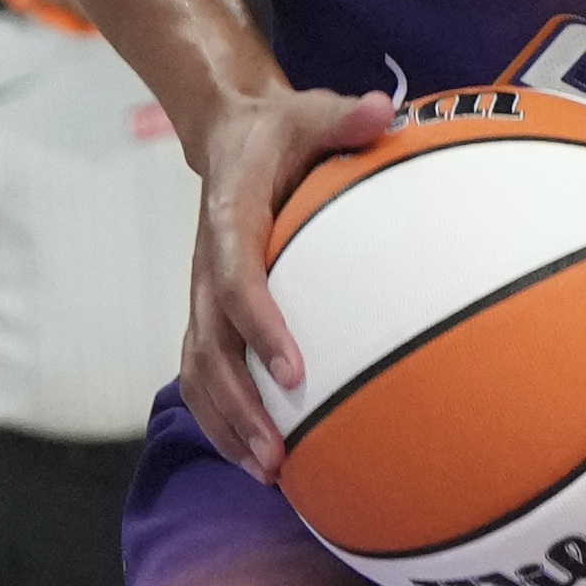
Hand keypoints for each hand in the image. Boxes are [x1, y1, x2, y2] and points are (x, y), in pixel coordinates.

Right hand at [184, 76, 394, 476]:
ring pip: (199, 371)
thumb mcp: (310, 111)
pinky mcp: (211, 314)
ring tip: (268, 474)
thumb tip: (387, 112)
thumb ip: (346, 117)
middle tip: (277, 457)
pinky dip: (225, 419)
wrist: (228, 139)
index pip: (236, 279)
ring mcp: (204, 296)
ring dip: (226, 425)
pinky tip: (262, 457)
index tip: (293, 371)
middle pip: (209, 346)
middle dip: (237, 406)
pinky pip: (206, 374)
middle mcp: (207, 265)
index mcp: (229, 219)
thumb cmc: (281, 131)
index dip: (260, 327)